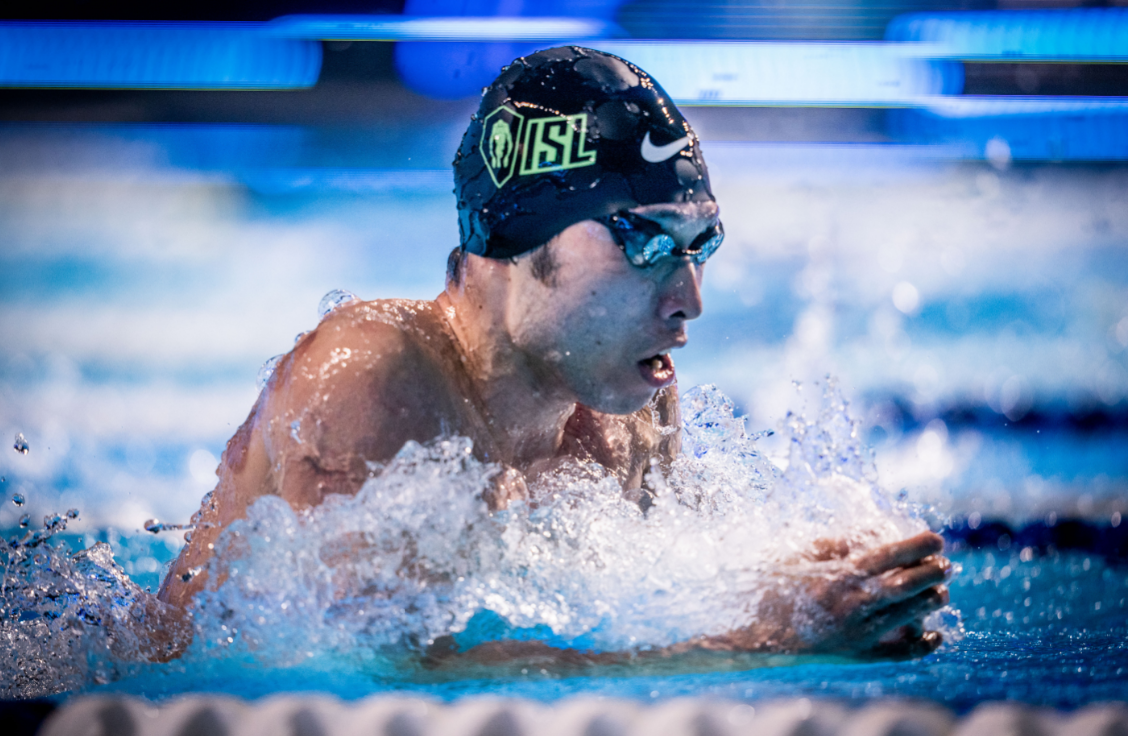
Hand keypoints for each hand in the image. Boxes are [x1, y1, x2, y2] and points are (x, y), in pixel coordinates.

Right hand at [695, 531, 950, 658]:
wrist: (757, 634)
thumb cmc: (774, 588)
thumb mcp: (797, 557)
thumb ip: (832, 544)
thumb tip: (867, 532)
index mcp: (837, 576)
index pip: (887, 556)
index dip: (916, 546)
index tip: (937, 539)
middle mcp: (851, 604)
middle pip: (904, 586)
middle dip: (932, 573)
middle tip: (946, 564)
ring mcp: (856, 632)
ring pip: (907, 616)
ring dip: (931, 602)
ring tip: (942, 590)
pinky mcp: (857, 653)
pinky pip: (899, 653)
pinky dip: (923, 645)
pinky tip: (935, 634)